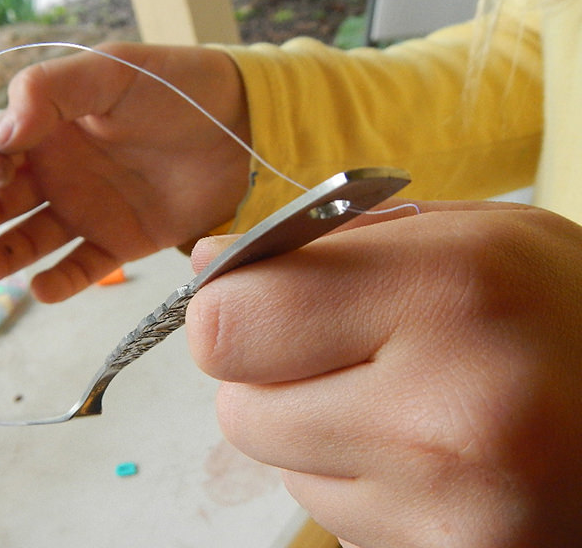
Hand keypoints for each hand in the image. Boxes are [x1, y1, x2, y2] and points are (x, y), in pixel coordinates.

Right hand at [0, 43, 249, 301]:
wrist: (241, 126)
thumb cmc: (175, 89)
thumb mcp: (110, 73)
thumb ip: (52, 91)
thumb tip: (3, 130)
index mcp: (46, 129)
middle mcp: (58, 173)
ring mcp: (87, 211)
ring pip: (29, 241)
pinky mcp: (121, 243)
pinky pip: (83, 268)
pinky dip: (61, 282)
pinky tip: (43, 287)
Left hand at [186, 201, 581, 547]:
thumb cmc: (561, 312)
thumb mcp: (468, 239)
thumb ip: (327, 242)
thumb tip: (208, 265)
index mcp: (448, 293)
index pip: (229, 323)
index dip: (232, 310)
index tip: (263, 303)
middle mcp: (448, 412)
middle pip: (240, 408)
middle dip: (271, 378)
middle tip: (349, 355)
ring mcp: (454, 510)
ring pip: (282, 468)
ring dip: (316, 434)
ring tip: (408, 408)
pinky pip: (330, 517)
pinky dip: (357, 485)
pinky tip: (428, 461)